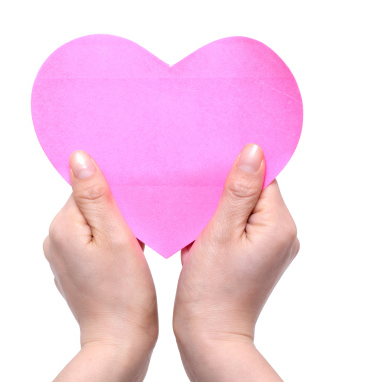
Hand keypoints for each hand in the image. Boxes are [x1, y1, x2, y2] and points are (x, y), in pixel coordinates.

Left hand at [43, 151, 157, 381]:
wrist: (121, 339)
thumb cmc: (124, 291)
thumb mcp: (116, 236)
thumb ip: (96, 195)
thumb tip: (78, 157)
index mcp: (62, 227)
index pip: (84, 187)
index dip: (111, 186)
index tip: (133, 194)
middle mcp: (55, 239)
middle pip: (86, 203)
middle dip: (113, 204)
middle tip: (139, 215)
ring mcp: (63, 256)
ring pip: (91, 221)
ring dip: (113, 221)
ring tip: (135, 232)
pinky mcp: (75, 267)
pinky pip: (91, 240)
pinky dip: (109, 237)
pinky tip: (128, 247)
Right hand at [173, 144, 298, 380]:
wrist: (209, 334)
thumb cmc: (211, 287)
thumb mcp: (221, 232)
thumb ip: (238, 190)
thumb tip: (254, 151)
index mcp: (279, 225)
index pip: (264, 178)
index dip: (238, 170)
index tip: (212, 171)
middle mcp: (283, 234)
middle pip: (255, 193)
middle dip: (226, 193)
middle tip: (200, 199)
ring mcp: (271, 247)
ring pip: (245, 210)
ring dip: (221, 210)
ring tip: (200, 224)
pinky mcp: (258, 256)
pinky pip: (241, 227)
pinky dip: (221, 225)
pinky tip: (203, 236)